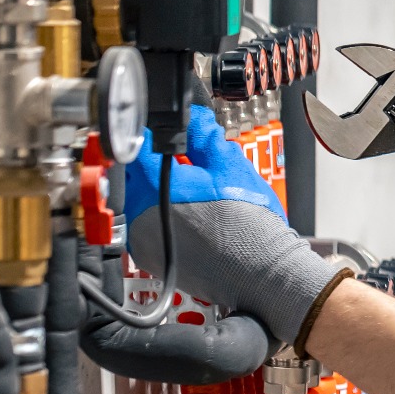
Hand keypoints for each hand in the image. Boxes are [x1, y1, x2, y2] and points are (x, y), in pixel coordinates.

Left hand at [125, 105, 337, 345]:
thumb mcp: (232, 167)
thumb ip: (205, 137)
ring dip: (156, 193)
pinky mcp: (150, 259)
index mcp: (154, 186)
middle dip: (153, 166)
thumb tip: (194, 120)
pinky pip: (144, 228)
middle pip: (134, 176)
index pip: (136, 146)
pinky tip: (187, 219)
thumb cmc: (250, 227)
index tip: (159, 133)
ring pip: (138, 202)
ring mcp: (142, 240)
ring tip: (189, 194)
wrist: (260, 273)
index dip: (149, 135)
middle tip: (181, 164)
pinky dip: (159, 219)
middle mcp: (139, 214)